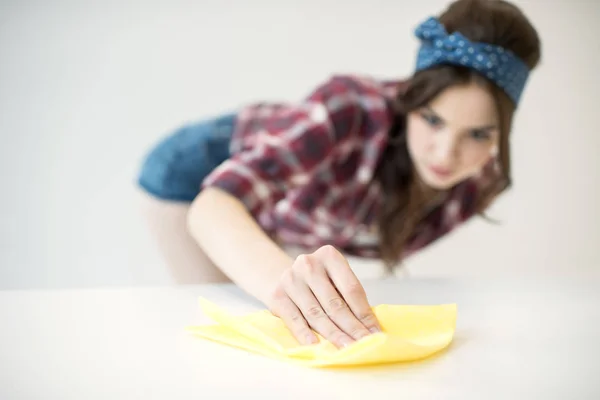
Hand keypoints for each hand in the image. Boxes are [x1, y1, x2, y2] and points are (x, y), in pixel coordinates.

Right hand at [266, 245, 381, 347]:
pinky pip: (294, 319)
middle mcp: (308, 264)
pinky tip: (316, 346)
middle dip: (352, 328)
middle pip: (335, 303)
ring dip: (333, 334)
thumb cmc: (318, 282)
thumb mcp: (335, 279)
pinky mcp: (277, 295)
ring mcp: (291, 279)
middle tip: (363, 345)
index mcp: (329, 255)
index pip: (351, 289)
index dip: (364, 313)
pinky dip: (305, 333)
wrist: (282, 276)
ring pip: (316, 313)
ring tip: (346, 348)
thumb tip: (370, 327)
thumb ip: (349, 298)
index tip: (375, 332)